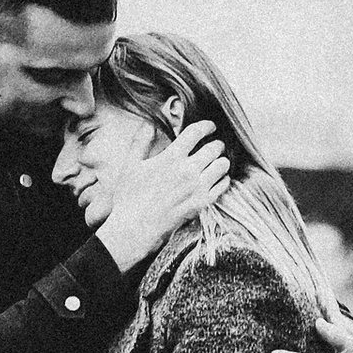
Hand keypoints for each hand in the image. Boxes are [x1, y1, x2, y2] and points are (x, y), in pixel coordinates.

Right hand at [95, 120, 230, 272]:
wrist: (135, 228)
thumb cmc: (129, 197)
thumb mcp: (130, 165)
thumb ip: (140, 141)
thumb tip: (148, 124)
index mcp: (171, 157)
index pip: (196, 132)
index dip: (206, 126)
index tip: (209, 126)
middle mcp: (187, 170)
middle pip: (214, 148)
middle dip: (216, 144)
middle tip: (214, 145)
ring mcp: (197, 188)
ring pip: (223, 165)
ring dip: (221, 161)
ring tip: (216, 162)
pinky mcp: (202, 203)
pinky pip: (223, 186)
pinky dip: (223, 179)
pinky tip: (217, 179)